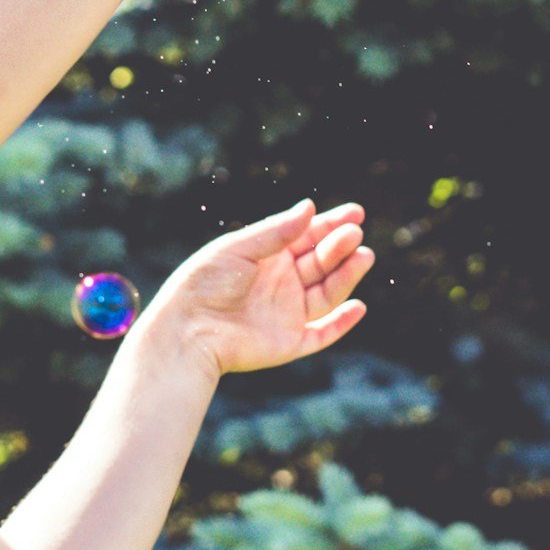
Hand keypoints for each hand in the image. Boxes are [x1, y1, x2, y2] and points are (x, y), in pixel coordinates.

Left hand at [138, 199, 376, 383]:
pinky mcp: (290, 341)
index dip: (332, 224)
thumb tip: (310, 208)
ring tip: (363, 256)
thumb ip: (276, 232)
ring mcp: (288, 312)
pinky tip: (359, 307)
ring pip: (327, 293)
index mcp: (269, 257)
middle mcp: (283, 283)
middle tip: (354, 234)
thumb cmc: (204, 283)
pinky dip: (342, 323)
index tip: (356, 212)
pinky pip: (323, 333)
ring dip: (347, 276)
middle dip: (340, 246)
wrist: (186, 331)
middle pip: (321, 262)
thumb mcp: (238, 248)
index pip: (308, 237)